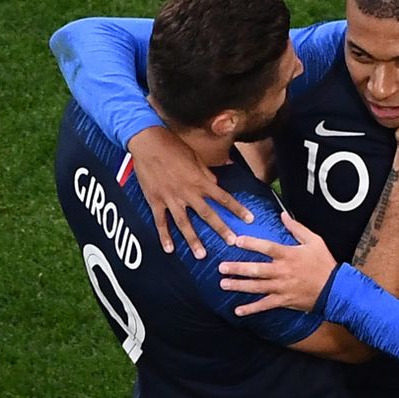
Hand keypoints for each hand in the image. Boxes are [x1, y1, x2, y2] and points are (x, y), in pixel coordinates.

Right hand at [127, 126, 253, 257]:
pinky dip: (164, 236)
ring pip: (184, 223)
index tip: (249, 219)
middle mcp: (188, 192)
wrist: (148, 142)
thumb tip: (216, 185)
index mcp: (200, 181)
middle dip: (221, 229)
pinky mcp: (155, 200)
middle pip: (208, 214)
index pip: (224, 198)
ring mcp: (171, 198)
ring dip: (193, 240)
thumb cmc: (174, 147)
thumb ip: (206, 174)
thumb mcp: (196, 158)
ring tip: (201, 254)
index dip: (238, 209)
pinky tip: (169, 249)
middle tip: (231, 242)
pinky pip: (161, 222)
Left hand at [219, 212, 335, 315]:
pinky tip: (238, 310)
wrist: (335, 289)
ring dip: (239, 286)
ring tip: (223, 284)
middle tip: (221, 267)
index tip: (237, 241)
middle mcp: (282, 271)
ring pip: (256, 287)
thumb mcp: (315, 241)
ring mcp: (282, 288)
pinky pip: (265, 306)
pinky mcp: (284, 301)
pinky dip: (251, 309)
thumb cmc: (324, 263)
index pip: (266, 247)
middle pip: (256, 269)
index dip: (251, 243)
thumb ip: (297, 228)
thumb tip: (283, 215)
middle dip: (237, 268)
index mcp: (289, 255)